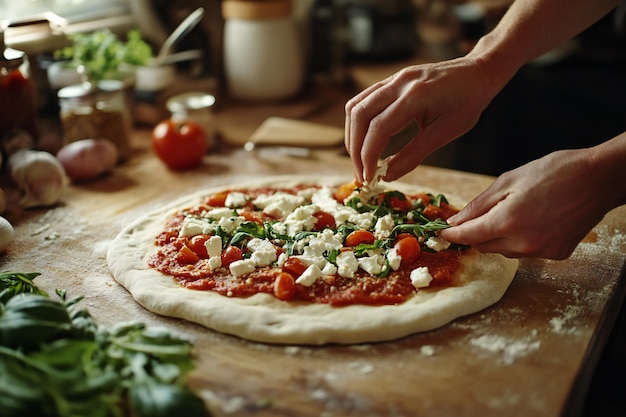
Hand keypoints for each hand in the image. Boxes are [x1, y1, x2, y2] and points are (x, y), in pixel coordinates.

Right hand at [345, 57, 495, 183]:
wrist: (477, 72)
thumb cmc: (468, 102)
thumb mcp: (445, 133)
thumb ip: (414, 155)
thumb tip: (387, 176)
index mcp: (416, 96)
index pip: (378, 128)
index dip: (368, 156)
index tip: (368, 178)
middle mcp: (399, 83)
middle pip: (359, 115)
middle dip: (355, 148)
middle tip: (361, 173)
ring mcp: (392, 78)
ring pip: (356, 106)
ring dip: (352, 135)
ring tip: (360, 159)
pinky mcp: (391, 80)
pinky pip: (363, 100)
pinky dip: (359, 123)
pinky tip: (366, 139)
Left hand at [439, 149, 607, 258]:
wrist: (598, 178)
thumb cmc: (554, 172)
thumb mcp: (509, 180)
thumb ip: (478, 205)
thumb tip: (455, 221)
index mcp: (508, 221)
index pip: (468, 236)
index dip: (451, 235)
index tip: (441, 232)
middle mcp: (523, 243)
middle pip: (483, 247)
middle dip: (476, 233)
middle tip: (477, 216)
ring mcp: (541, 252)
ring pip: (504, 251)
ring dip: (498, 237)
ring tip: (513, 211)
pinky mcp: (556, 254)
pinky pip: (526, 251)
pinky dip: (521, 240)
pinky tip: (533, 220)